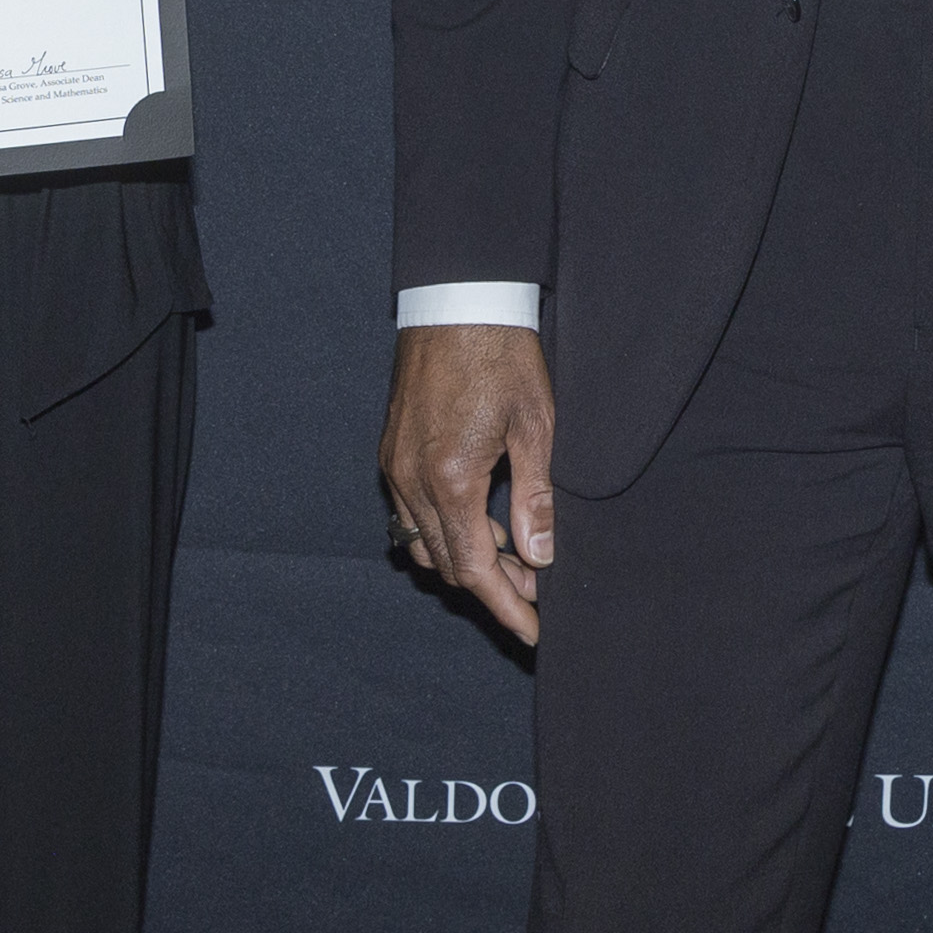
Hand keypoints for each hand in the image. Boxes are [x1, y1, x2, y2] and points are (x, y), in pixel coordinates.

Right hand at [383, 323, 556, 644]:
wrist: (456, 300)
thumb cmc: (503, 355)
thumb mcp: (537, 426)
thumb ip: (537, 498)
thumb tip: (541, 558)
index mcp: (450, 479)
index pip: (475, 569)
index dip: (506, 607)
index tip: (533, 632)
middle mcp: (411, 480)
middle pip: (447, 564)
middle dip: (493, 586)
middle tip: (537, 588)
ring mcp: (394, 466)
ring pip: (424, 544)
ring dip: (466, 560)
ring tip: (514, 558)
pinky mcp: (391, 451)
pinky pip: (409, 514)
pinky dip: (443, 531)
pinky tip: (478, 521)